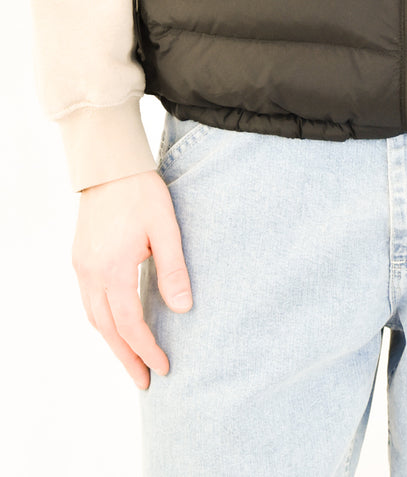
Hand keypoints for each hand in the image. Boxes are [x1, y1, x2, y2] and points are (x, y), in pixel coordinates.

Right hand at [72, 170, 192, 389]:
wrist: (110, 166)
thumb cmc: (142, 193)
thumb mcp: (166, 228)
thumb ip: (173, 270)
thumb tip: (183, 310)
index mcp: (113, 269)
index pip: (130, 324)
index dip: (147, 349)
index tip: (163, 367)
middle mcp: (91, 273)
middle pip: (108, 329)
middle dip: (127, 357)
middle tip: (145, 381)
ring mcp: (82, 266)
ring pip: (94, 318)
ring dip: (113, 342)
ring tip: (132, 360)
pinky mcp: (80, 258)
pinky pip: (89, 301)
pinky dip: (103, 321)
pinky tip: (117, 325)